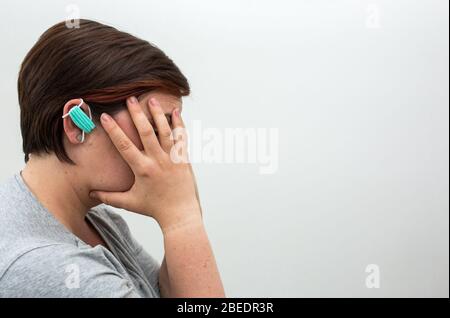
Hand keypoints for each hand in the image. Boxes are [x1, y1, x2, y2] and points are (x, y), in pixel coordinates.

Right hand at [90, 96, 201, 231]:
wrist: (180, 214)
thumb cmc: (154, 209)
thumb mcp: (130, 202)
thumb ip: (110, 197)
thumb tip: (92, 194)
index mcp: (142, 169)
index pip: (124, 145)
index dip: (114, 130)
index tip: (106, 116)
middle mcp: (157, 160)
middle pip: (145, 132)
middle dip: (137, 114)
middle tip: (130, 98)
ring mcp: (172, 158)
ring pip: (164, 131)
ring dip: (157, 114)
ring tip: (151, 99)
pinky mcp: (183, 158)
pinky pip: (181, 137)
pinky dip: (178, 124)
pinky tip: (175, 111)